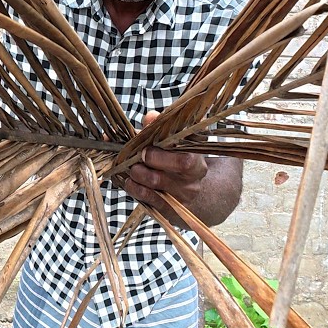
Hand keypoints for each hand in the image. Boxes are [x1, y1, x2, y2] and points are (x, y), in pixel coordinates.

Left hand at [121, 111, 242, 227]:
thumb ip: (163, 129)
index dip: (161, 156)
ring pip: (151, 188)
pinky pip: (146, 200)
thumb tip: (151, 116)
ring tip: (130, 168)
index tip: (145, 149)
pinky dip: (133, 188)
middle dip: (144, 165)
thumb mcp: (180, 145)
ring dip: (135, 175)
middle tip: (135, 158)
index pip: (184, 161)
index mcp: (198, 164)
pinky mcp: (168, 211)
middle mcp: (191, 184)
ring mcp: (179, 199)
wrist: (198, 197)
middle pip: (161, 177)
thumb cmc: (184, 164)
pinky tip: (129, 180)